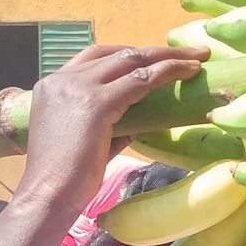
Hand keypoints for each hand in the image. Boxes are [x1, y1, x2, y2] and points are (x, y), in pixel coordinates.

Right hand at [17, 44, 207, 212]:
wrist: (47, 195)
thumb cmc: (66, 178)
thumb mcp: (87, 138)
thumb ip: (110, 121)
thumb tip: (141, 117)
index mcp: (53, 85)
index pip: (96, 57)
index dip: (128, 55)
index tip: (155, 59)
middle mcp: (63, 79)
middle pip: (116, 53)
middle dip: (155, 50)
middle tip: (188, 51)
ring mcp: (78, 87)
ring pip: (132, 60)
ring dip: (168, 56)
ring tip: (197, 56)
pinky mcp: (97, 102)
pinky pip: (141, 80)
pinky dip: (167, 72)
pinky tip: (188, 71)